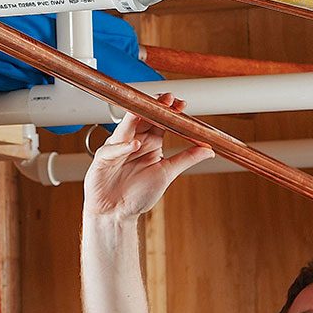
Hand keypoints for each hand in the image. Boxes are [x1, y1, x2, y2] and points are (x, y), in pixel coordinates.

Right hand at [83, 96, 213, 219]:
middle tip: (166, 99)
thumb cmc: (138, 195)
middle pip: (142, 118)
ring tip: (148, 111)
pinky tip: (134, 145)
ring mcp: (117, 149)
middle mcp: (133, 142)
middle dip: (153, 108)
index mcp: (149, 143)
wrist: (116, 214)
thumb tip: (209, 149)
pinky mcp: (102, 159)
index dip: (169, 111)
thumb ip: (186, 158)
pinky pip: (112, 149)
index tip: (181, 104)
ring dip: (136, 119)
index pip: (159, 121)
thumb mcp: (167, 173)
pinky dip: (123, 147)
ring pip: (125, 128)